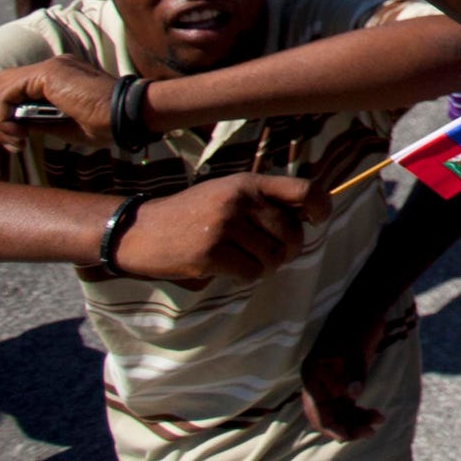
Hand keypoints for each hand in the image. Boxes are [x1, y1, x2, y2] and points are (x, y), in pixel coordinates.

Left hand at [0, 55, 118, 148]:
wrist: (126, 116)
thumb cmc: (104, 124)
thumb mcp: (62, 125)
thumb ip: (37, 120)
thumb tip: (13, 125)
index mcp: (56, 75)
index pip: (12, 85)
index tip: (0, 134)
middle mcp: (50, 67)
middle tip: (1, 141)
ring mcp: (48, 68)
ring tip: (12, 142)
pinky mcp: (47, 74)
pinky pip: (7, 93)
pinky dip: (3, 116)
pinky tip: (16, 134)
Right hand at [111, 175, 331, 282]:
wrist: (140, 230)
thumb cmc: (192, 214)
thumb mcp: (228, 194)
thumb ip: (264, 201)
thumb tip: (310, 216)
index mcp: (247, 183)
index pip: (303, 190)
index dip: (320, 207)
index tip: (317, 220)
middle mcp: (239, 201)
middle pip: (292, 234)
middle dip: (288, 250)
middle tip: (272, 254)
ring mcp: (224, 227)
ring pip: (273, 258)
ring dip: (265, 265)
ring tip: (244, 260)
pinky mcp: (210, 254)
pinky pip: (251, 274)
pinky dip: (245, 277)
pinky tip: (227, 267)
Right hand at [298, 303, 391, 440]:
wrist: (366, 307)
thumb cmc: (357, 322)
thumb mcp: (356, 347)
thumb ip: (354, 372)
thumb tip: (353, 395)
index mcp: (313, 375)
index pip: (318, 411)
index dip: (333, 426)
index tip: (349, 435)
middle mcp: (319, 382)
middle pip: (328, 415)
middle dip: (347, 426)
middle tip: (371, 431)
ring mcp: (332, 382)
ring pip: (340, 412)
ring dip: (357, 420)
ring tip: (378, 420)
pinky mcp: (345, 380)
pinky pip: (349, 404)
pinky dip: (361, 411)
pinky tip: (377, 415)